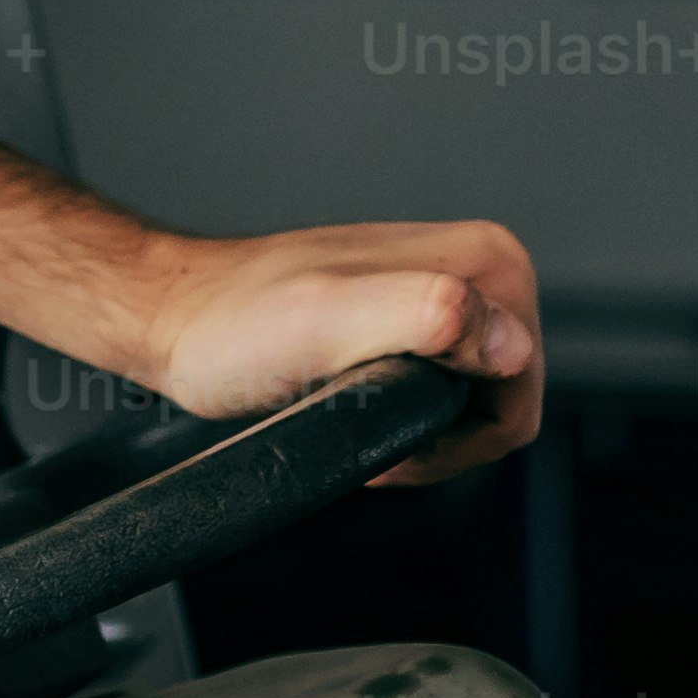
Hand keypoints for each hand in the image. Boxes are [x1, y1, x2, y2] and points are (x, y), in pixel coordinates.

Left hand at [129, 216, 544, 478]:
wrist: (176, 318)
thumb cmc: (233, 324)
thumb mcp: (331, 321)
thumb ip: (428, 317)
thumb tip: (505, 342)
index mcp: (487, 262)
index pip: (521, 391)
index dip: (455, 434)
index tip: (385, 425)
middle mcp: (480, 268)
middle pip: (502, 400)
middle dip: (440, 435)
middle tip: (361, 422)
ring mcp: (449, 292)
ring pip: (470, 404)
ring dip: (417, 429)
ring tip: (348, 411)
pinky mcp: (415, 318)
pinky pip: (440, 394)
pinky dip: (400, 416)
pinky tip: (349, 405)